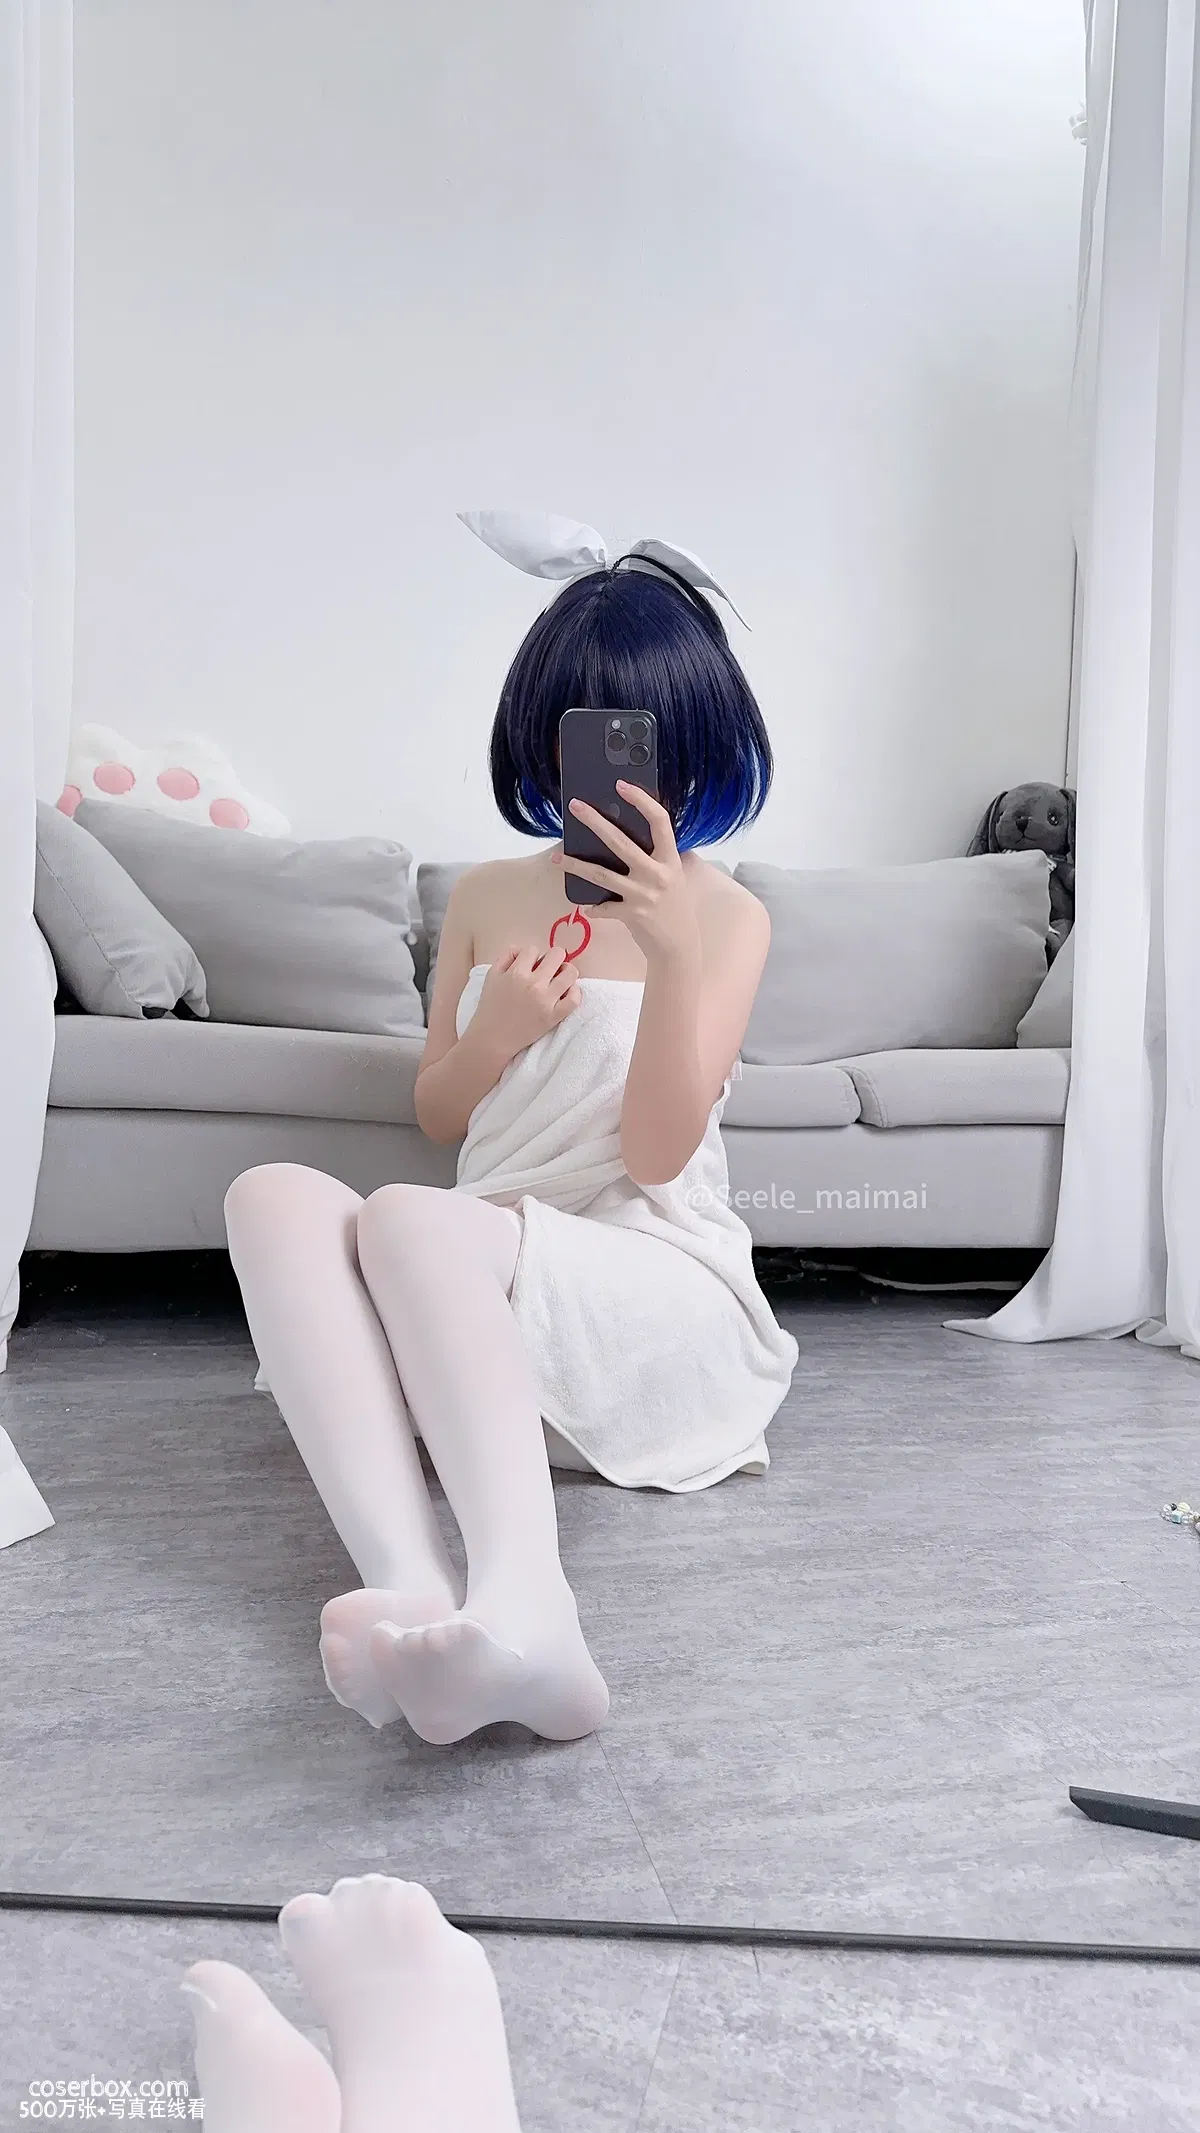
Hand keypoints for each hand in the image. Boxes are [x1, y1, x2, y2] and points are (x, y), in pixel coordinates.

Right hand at [470, 944, 581, 1059]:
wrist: (492, 1039)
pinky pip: (574, 999)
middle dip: (553, 959)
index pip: (533, 949)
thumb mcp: (491, 976)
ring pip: (570, 973)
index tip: (530, 966)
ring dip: (566, 971)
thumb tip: (523, 950)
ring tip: (560, 978)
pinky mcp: (554, 1016)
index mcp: (516, 973)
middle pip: (557, 955)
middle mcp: (533, 984)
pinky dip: (574, 992)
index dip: (532, 956)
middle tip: (549, 968)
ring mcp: (546, 1000)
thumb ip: (506, 957)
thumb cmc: (490, 1007)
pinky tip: (565, 993)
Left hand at [554, 784, 701, 966]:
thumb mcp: (673, 876)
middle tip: (575, 806)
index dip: (641, 800)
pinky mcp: (632, 915)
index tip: (621, 785)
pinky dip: (592, 906)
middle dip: (595, 822)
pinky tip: (583, 903)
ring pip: (602, 875)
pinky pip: (603, 908)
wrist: (680, 945)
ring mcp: (644, 894)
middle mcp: (658, 874)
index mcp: (670, 859)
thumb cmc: (674, 906)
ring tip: (556, 856)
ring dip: (575, 865)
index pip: (659, 820)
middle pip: (620, 842)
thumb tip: (626, 834)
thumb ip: (656, 857)